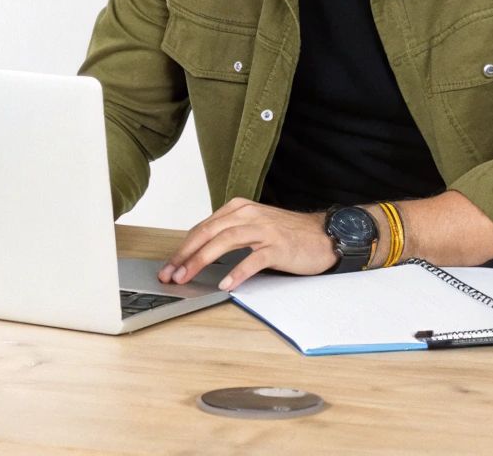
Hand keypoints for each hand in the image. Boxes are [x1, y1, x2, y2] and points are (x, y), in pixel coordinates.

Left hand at [159, 198, 336, 289]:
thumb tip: (199, 254)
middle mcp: (247, 215)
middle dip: (185, 255)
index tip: (169, 266)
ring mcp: (263, 229)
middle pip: (207, 233)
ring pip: (224, 242)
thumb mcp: (253, 227)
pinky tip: (225, 284)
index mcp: (238, 208)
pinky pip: (253, 259)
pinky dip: (237, 272)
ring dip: (201, 261)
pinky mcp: (278, 246)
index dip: (183, 247)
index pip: (202, 228)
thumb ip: (229, 234)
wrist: (323, 235)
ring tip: (187, 277)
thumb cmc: (286, 234)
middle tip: (170, 274)